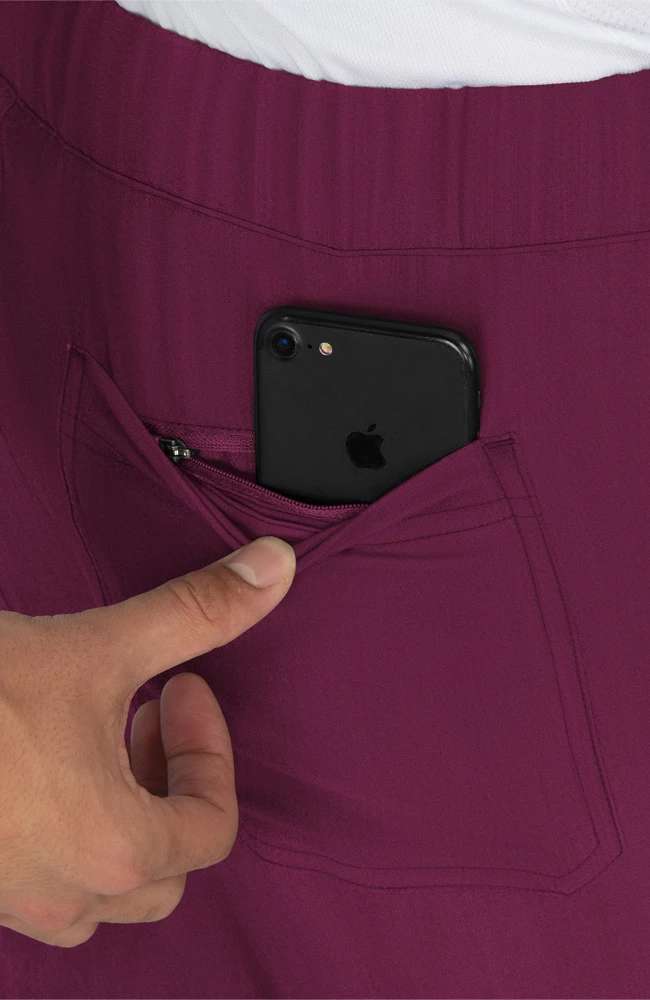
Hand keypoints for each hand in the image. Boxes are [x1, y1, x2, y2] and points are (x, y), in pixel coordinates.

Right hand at [0, 535, 295, 947]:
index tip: (180, 689)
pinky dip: (62, 834)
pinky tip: (38, 771)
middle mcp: (66, 891)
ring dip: (120, 819)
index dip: (209, 749)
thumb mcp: (100, 647)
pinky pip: (38, 884)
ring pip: (101, 889)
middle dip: (170, 784)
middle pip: (167, 866)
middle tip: (147, 716)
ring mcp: (9, 899)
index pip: (212, 826)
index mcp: (117, 848)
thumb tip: (275, 569)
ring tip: (98, 746)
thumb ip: (197, 611)